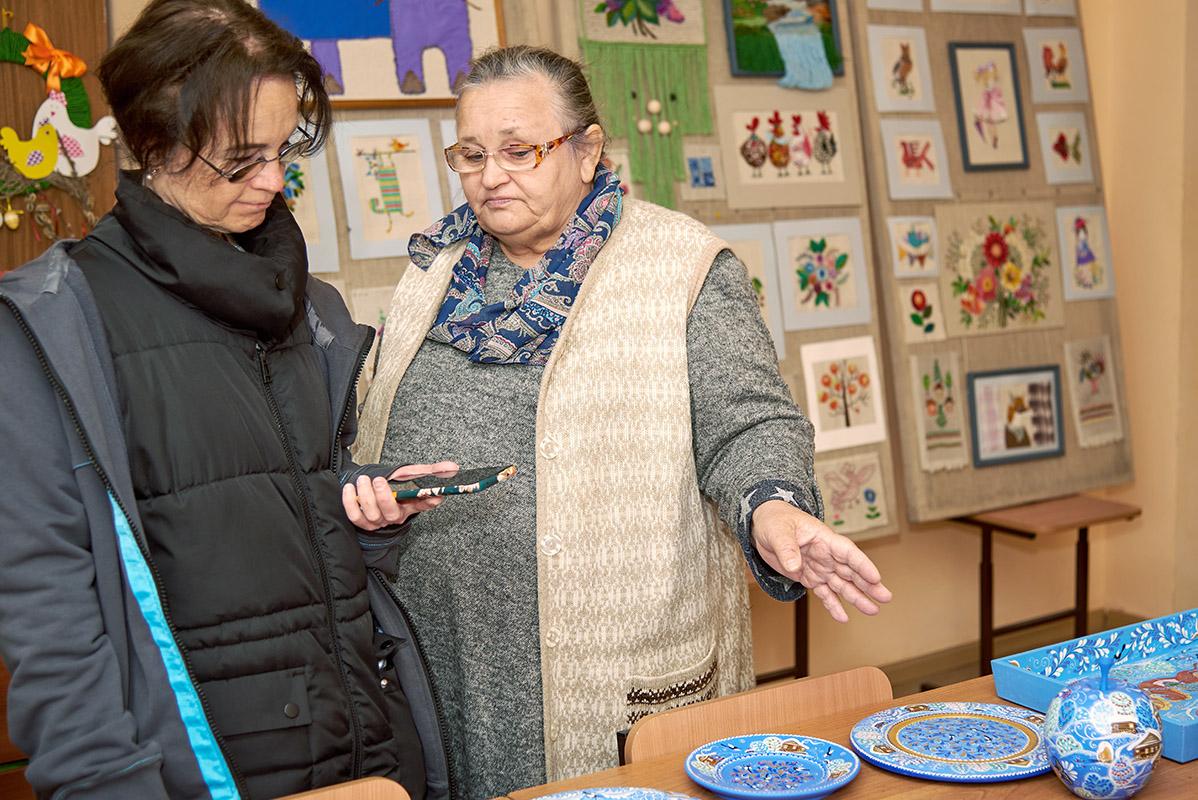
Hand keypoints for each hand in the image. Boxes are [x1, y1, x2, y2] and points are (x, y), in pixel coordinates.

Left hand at [342, 461, 458, 531]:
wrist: (368, 487)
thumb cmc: (392, 482)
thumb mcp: (411, 474)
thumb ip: (431, 471)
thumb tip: (454, 467)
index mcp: (409, 505)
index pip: (423, 505)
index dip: (429, 502)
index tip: (435, 495)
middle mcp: (394, 516)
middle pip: (391, 513)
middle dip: (384, 497)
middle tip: (379, 480)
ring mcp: (377, 521)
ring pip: (372, 514)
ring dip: (365, 496)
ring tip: (363, 479)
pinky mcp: (361, 521)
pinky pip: (354, 516)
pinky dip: (350, 502)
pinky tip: (350, 488)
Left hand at [751, 500, 891, 622]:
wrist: (763, 526)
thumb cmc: (775, 521)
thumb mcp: (778, 531)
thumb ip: (787, 548)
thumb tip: (795, 566)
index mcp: (823, 538)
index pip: (847, 552)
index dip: (862, 564)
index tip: (876, 577)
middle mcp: (826, 555)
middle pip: (851, 570)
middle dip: (868, 584)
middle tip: (885, 597)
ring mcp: (820, 567)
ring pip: (842, 584)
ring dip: (857, 597)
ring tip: (873, 611)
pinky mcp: (810, 577)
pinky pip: (824, 593)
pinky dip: (833, 605)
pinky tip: (843, 618)